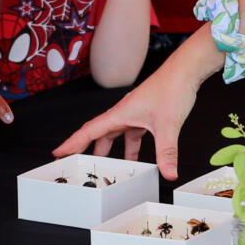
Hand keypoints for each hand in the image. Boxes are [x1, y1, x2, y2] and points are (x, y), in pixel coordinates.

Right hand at [56, 62, 198, 178]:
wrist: (186, 71)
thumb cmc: (172, 87)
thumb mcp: (168, 125)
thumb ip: (166, 152)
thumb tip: (168, 173)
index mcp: (120, 113)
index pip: (89, 131)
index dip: (72, 143)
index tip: (58, 153)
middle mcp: (124, 113)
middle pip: (99, 135)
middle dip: (86, 150)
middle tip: (75, 164)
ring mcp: (134, 113)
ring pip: (116, 136)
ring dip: (111, 151)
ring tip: (107, 168)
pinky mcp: (146, 115)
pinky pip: (132, 134)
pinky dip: (131, 148)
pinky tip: (137, 159)